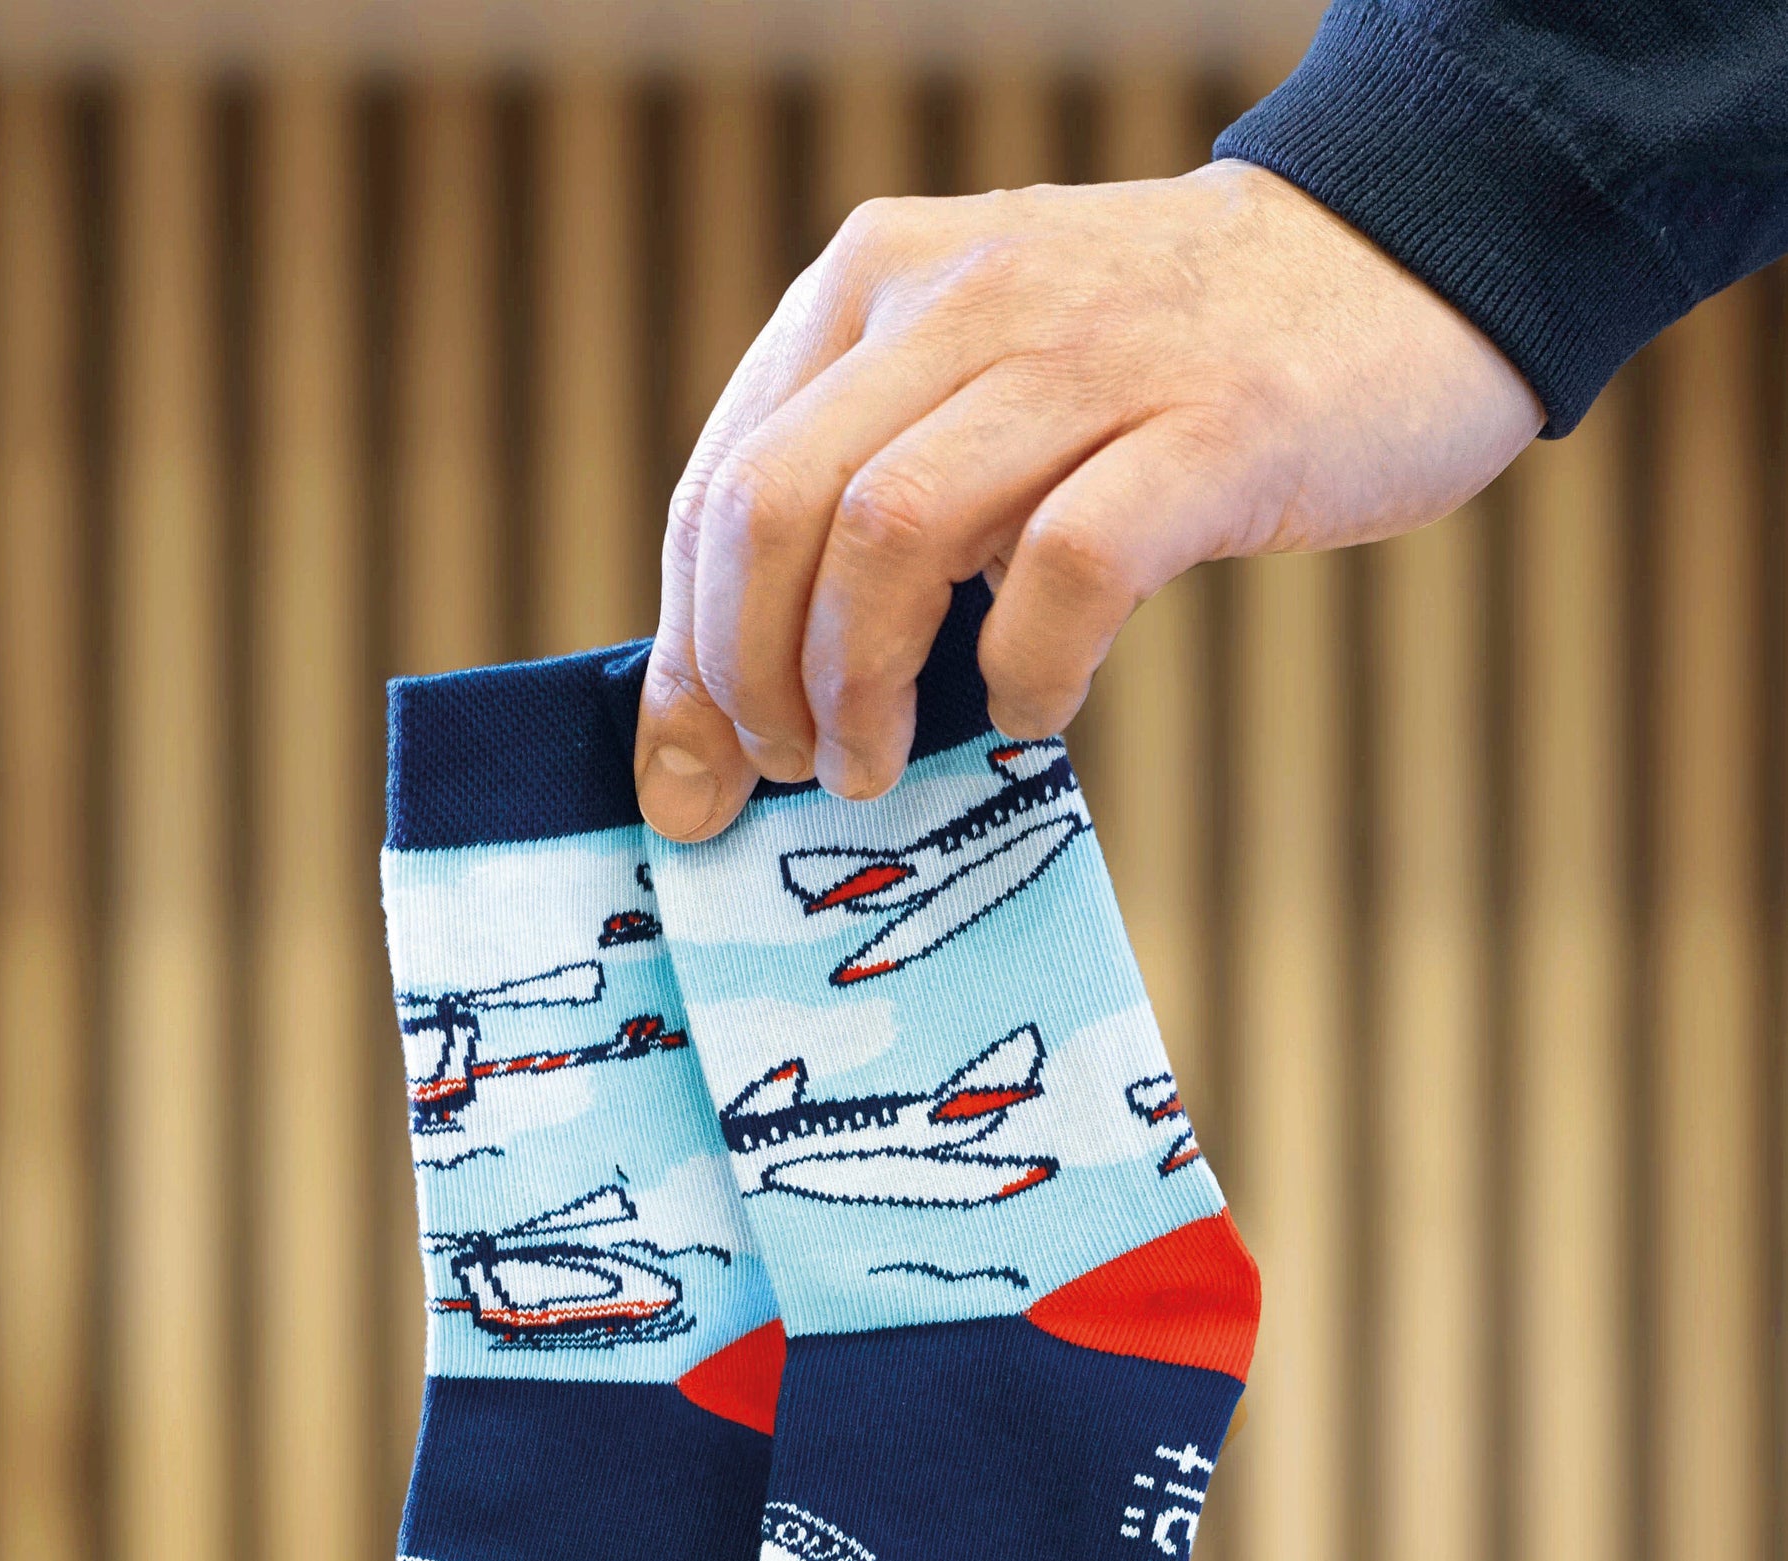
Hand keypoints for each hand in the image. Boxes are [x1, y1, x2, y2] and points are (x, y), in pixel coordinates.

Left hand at [635, 160, 1542, 839]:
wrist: (1398, 263)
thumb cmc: (1168, 369)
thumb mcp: (985, 381)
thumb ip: (873, 486)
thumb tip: (748, 691)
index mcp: (878, 280)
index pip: (724, 477)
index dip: (687, 646)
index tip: (690, 771)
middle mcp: (963, 296)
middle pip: (778, 505)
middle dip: (749, 673)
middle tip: (787, 771)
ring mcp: (1088, 356)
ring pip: (889, 531)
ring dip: (858, 683)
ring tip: (874, 766)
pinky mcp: (1209, 428)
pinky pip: (1065, 570)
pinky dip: (1025, 669)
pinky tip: (1030, 710)